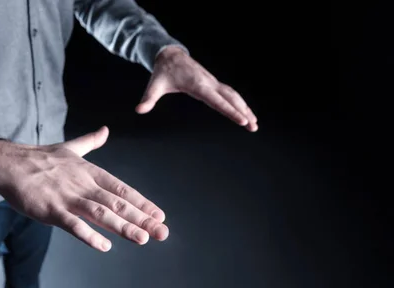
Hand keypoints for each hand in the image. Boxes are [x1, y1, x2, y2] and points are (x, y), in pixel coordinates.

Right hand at [0, 126, 168, 251]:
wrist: (9, 163)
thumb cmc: (39, 159)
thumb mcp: (69, 148)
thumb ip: (90, 142)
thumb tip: (105, 130)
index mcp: (90, 172)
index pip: (123, 189)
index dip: (142, 203)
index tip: (159, 214)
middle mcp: (84, 185)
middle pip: (118, 203)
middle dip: (142, 218)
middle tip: (162, 232)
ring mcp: (68, 198)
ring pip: (101, 213)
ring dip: (123, 226)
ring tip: (142, 238)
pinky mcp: (51, 210)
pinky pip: (73, 225)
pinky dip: (89, 235)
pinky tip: (104, 246)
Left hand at [136, 46, 257, 131]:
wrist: (170, 56)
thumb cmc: (162, 72)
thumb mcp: (154, 86)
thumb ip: (148, 99)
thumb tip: (139, 110)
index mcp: (197, 85)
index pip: (217, 101)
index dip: (230, 111)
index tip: (242, 120)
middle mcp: (209, 83)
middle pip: (231, 98)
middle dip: (243, 112)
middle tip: (253, 127)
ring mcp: (213, 82)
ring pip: (233, 95)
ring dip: (245, 108)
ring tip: (255, 123)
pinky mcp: (213, 83)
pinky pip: (230, 94)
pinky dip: (240, 103)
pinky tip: (246, 112)